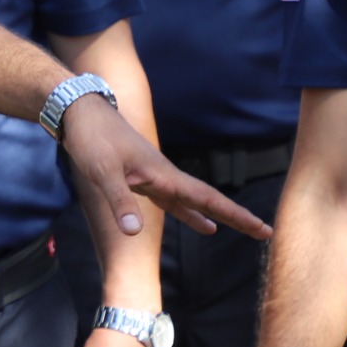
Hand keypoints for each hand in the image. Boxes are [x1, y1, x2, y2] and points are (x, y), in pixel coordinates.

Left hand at [61, 94, 269, 240]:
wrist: (81, 113)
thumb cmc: (92, 139)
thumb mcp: (102, 171)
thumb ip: (118, 200)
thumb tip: (134, 233)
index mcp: (163, 174)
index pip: (207, 199)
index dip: (235, 215)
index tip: (263, 229)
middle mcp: (166, 176)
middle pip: (208, 200)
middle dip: (236, 217)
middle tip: (265, 233)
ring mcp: (156, 178)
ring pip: (194, 201)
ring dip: (217, 216)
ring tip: (242, 229)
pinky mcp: (143, 180)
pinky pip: (175, 202)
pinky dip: (190, 214)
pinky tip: (203, 225)